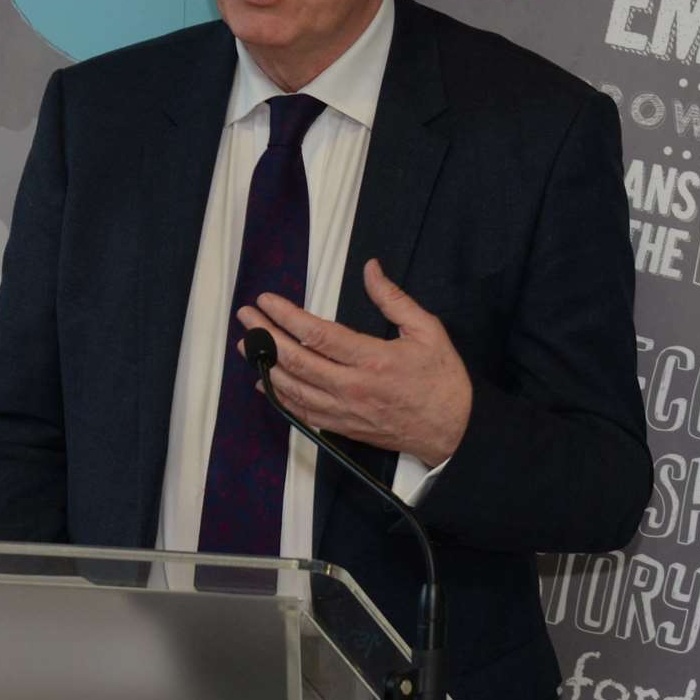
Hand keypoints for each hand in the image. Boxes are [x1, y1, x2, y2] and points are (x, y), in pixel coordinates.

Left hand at [235, 258, 472, 466]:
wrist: (453, 431)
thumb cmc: (442, 380)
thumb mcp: (427, 330)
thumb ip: (394, 299)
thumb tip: (371, 269)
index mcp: (372, 359)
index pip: (318, 334)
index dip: (287, 316)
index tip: (267, 301)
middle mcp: (353, 387)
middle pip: (297, 360)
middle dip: (266, 336)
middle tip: (246, 317)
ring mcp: (345, 410)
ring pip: (294, 389)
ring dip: (266, 365)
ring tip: (246, 344)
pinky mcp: (343, 427)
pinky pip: (303, 413)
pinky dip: (280, 397)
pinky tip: (265, 384)